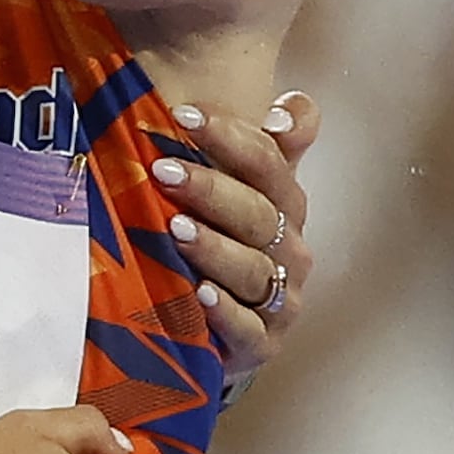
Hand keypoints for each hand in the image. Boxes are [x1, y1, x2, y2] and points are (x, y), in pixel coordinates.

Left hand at [153, 91, 317, 384]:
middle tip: (163, 170)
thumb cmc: (226, 241)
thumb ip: (268, 148)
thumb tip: (289, 108)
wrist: (220, 324)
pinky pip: (246, 329)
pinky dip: (226, 313)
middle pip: (259, 215)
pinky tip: (200, 294)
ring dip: (215, 249)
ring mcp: (279, 300)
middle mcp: (291, 251)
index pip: (268, 163)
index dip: (230, 137)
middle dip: (211, 190)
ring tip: (175, 229)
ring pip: (253, 270)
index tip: (183, 114)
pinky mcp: (260, 345)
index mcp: (286, 205)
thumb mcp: (244, 191)